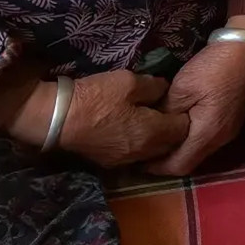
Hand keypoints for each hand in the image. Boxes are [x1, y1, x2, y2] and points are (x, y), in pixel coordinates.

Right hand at [5, 70, 190, 167]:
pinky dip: (140, 144)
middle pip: (170, 144)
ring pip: (153, 152)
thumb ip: (154, 86)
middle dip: (174, 129)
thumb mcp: (129, 81)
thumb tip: (165, 89)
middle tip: (168, 110)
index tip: (181, 102)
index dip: (185, 114)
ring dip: (157, 138)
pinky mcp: (110, 162)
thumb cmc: (97, 97)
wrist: (58, 118)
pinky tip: (132, 130)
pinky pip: (135, 154)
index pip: (183, 129)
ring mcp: (126, 160)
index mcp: (153, 133)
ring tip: (152, 120)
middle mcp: (144, 152)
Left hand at [139, 40, 244, 176]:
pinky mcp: (229, 122)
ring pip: (198, 151)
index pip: (179, 165)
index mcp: (208, 133)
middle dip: (166, 160)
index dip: (157, 167)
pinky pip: (205, 140)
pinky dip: (188, 140)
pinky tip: (176, 127)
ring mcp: (228, 131)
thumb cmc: (213, 67)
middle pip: (189, 161)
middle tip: (144, 150)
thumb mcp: (182, 88)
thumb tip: (151, 128)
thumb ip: (166, 113)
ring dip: (178, 150)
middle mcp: (220, 139)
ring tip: (157, 139)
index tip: (138, 161)